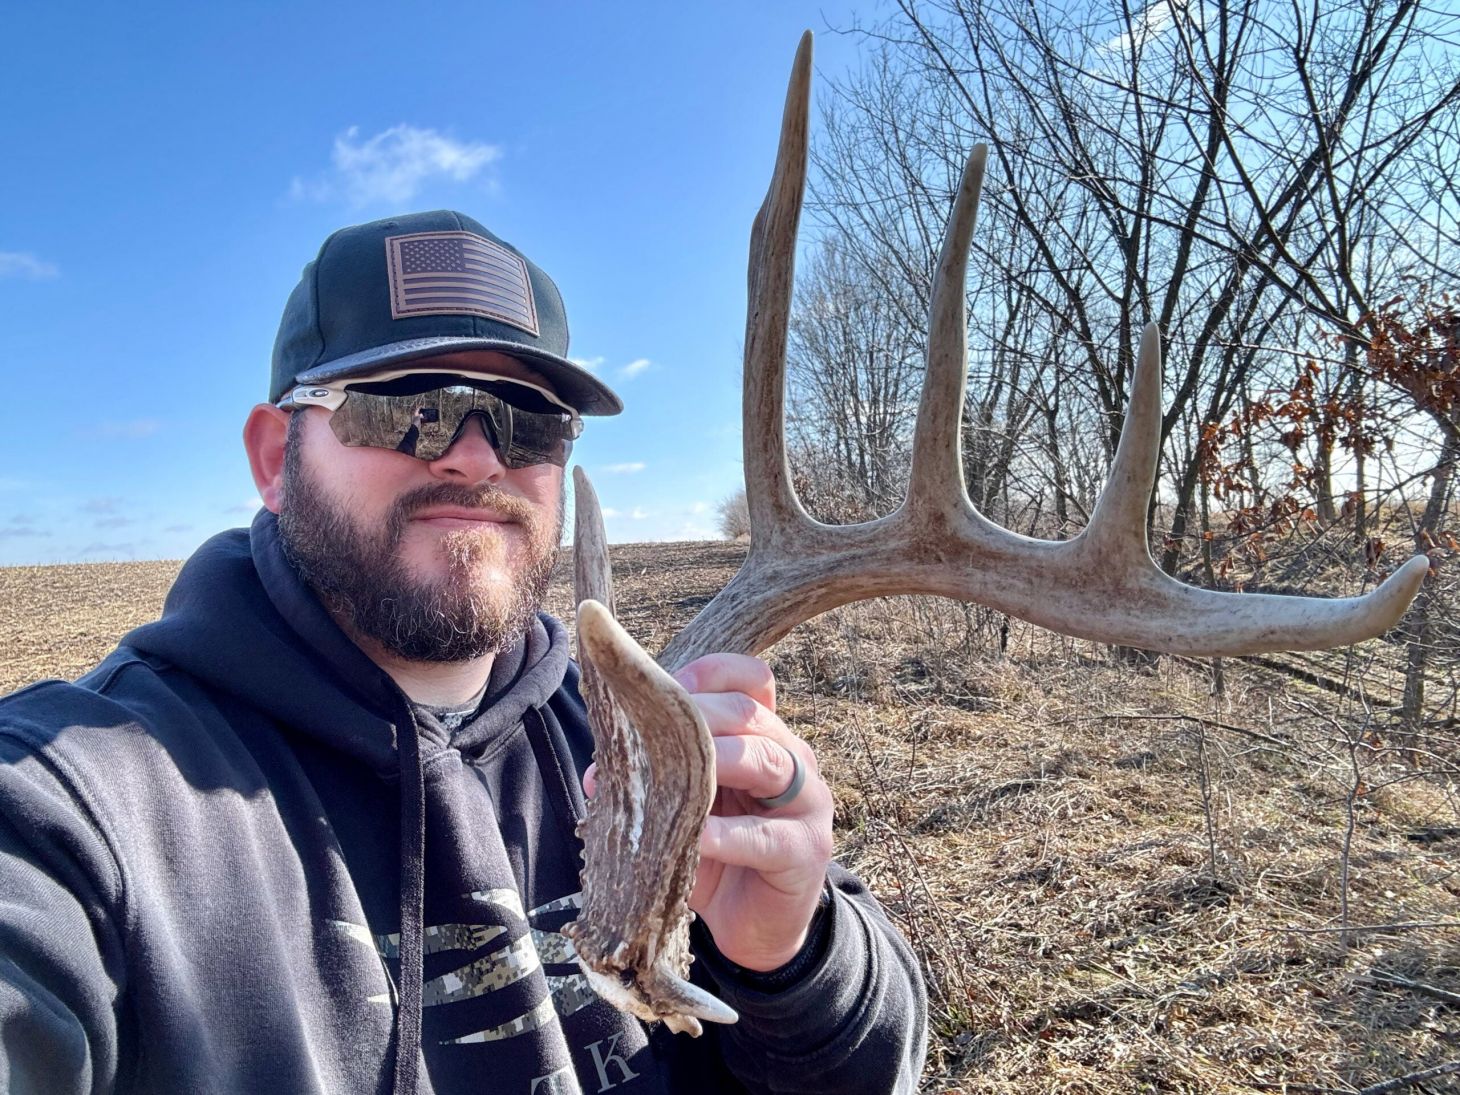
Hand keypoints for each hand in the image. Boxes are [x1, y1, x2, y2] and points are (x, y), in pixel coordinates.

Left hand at [674, 653, 833, 971]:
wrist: (756, 926)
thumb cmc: (717, 854)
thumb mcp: (687, 806)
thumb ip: (656, 780)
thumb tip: (596, 772)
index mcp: (765, 736)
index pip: (753, 681)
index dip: (713, 673)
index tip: (668, 683)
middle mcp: (793, 757)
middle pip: (750, 713)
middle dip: (696, 714)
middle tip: (650, 731)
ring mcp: (806, 801)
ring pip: (766, 760)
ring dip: (714, 761)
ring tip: (671, 774)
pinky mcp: (806, 849)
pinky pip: (765, 835)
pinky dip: (725, 834)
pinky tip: (696, 837)